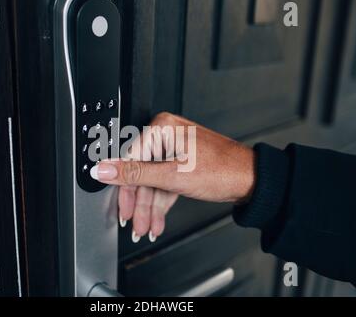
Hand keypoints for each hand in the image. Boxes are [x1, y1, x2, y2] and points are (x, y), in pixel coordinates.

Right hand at [90, 112, 255, 242]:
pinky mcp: (183, 161)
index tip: (122, 209)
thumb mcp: (172, 175)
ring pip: (154, 181)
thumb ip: (134, 174)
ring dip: (150, 207)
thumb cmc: (222, 170)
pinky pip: (166, 182)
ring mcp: (176, 148)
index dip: (126, 190)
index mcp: (162, 128)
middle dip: (140, 204)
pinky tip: (158, 219)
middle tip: (135, 224)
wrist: (253, 180)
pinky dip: (162, 201)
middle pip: (142, 173)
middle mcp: (167, 135)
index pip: (131, 161)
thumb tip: (102, 169)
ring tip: (147, 227)